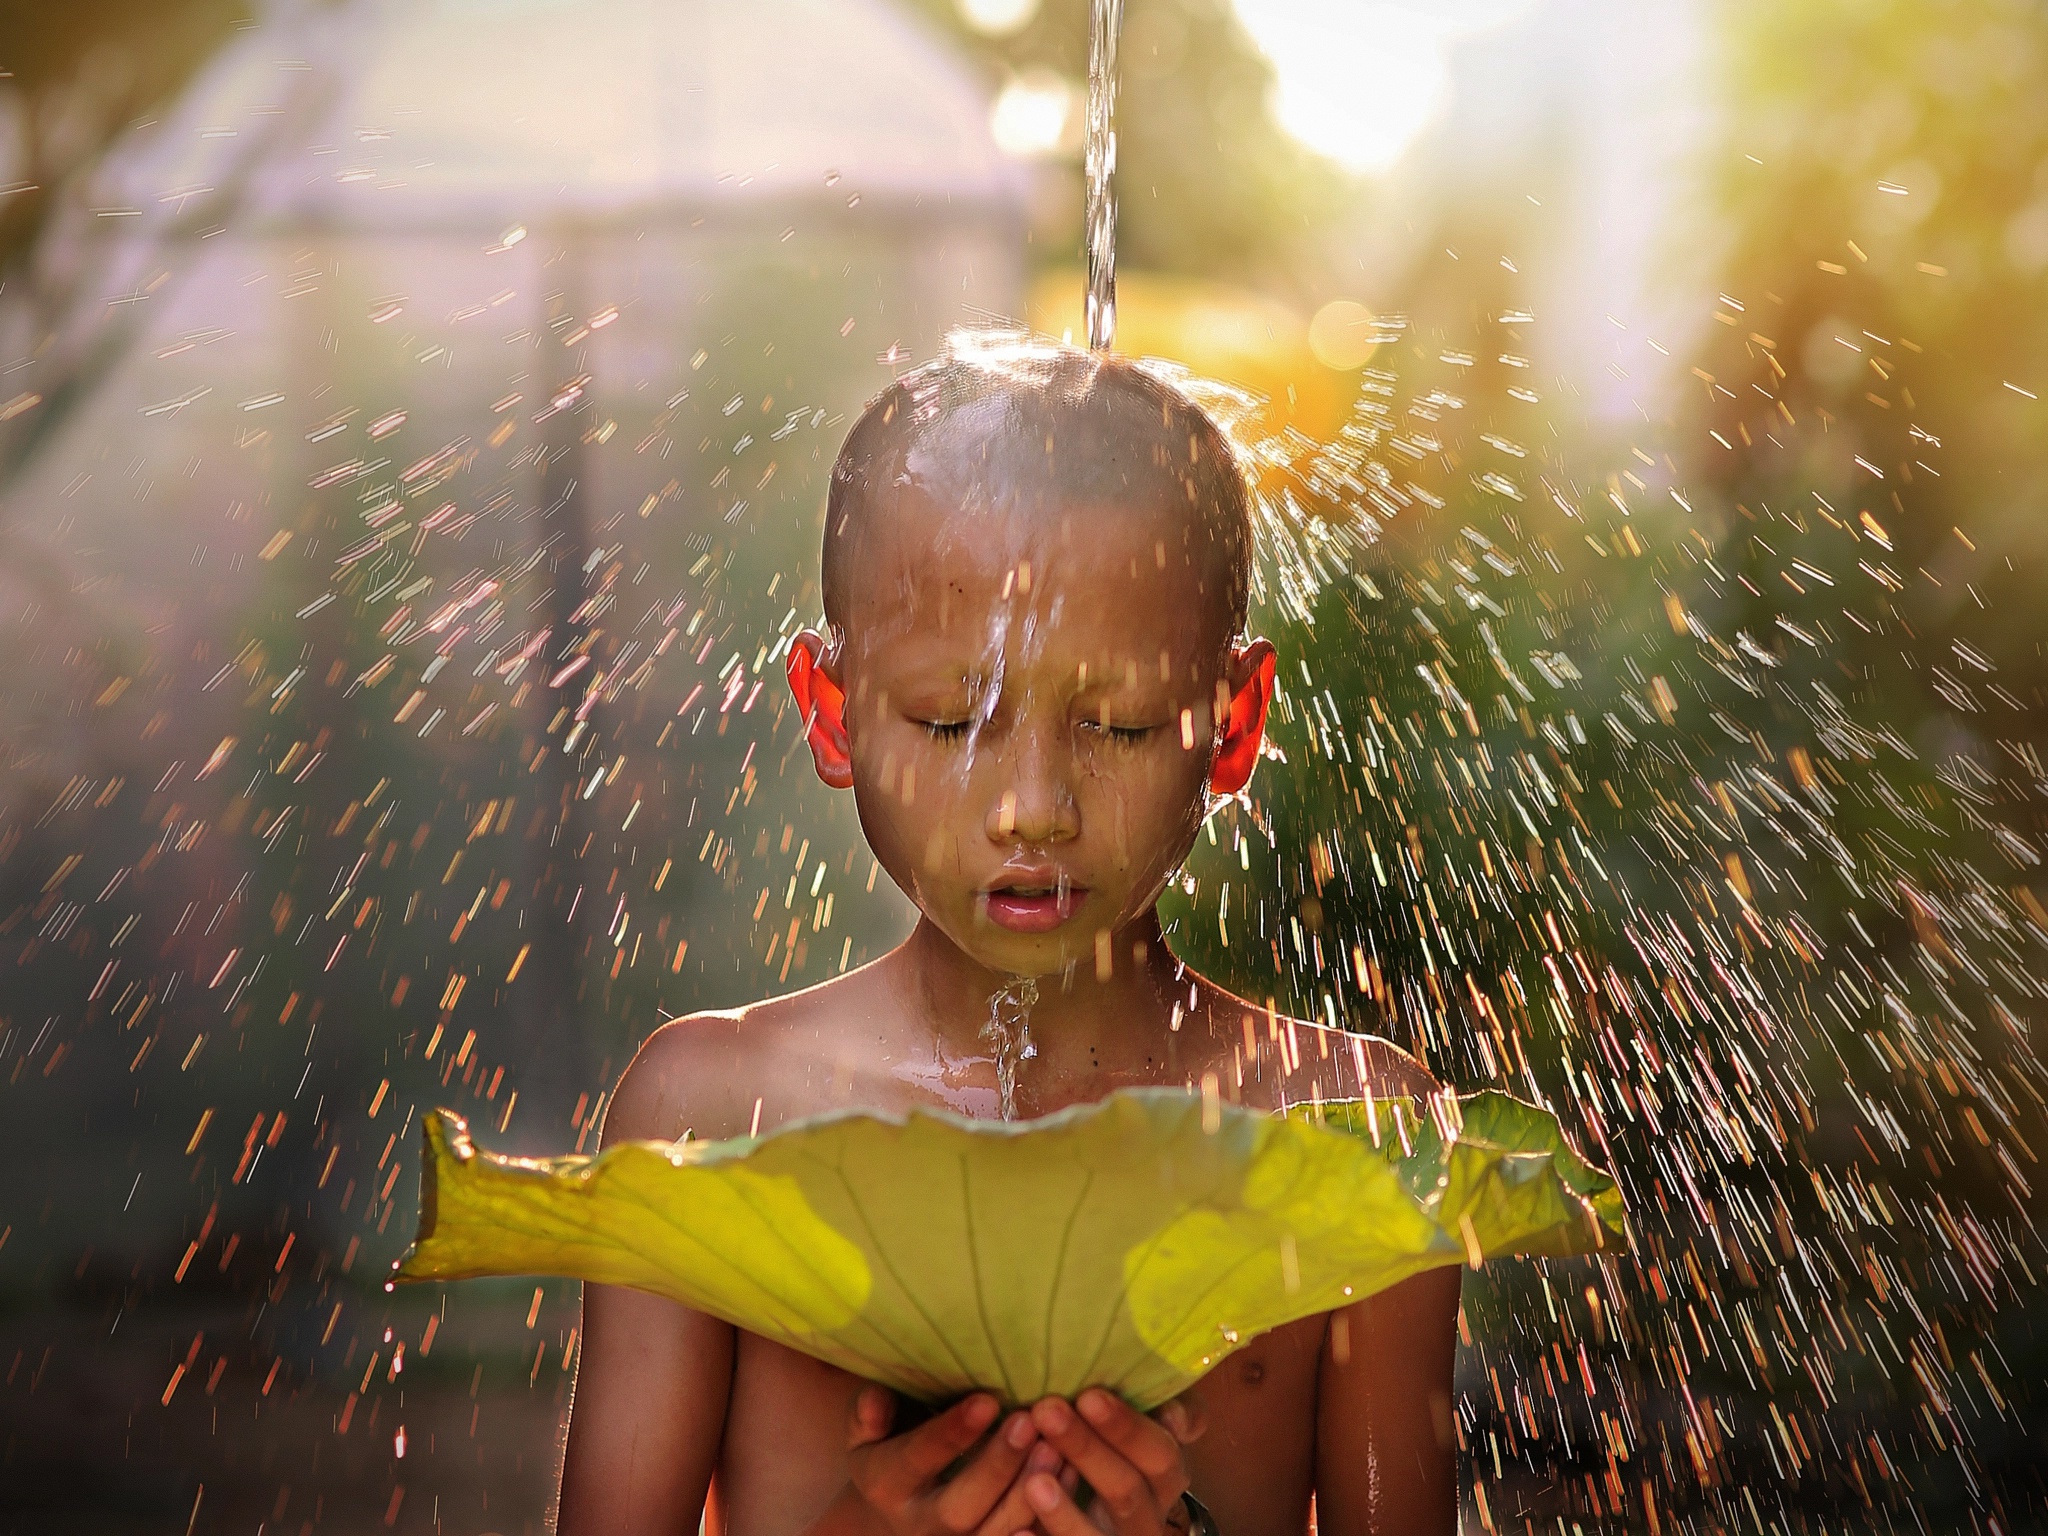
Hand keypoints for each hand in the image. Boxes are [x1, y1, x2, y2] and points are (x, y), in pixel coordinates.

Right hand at [842, 1385, 1054, 1535]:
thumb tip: (877, 1396)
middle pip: (959, 1507)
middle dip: (996, 1466)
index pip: (917, 1459)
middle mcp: (919, 1526)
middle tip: (1030, 1422)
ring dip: (1028, 1492)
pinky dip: (1047, 1516)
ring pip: (995, 1532)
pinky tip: (1070, 1476)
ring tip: (1056, 1448)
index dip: (952, 1432)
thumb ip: (868, 1414)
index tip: (988, 1400)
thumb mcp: (867, 1436)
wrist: (892, 1519)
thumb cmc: (891, 1454)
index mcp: (885, 1485)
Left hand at [1022, 1389, 1206, 1535]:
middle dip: (1086, 1450)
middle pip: (1125, 1491)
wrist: (1107, 1510)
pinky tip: (1019, 1531)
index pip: (1160, 1454)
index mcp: (1166, 1479)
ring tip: (1034, 1482)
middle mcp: (1149, 1519)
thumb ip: (1169, 1410)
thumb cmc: (1120, 1447)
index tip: (1089, 1397)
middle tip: (1046, 1412)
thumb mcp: (1149, 1426)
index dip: (1126, 1428)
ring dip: (1066, 1513)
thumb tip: (1173, 1418)